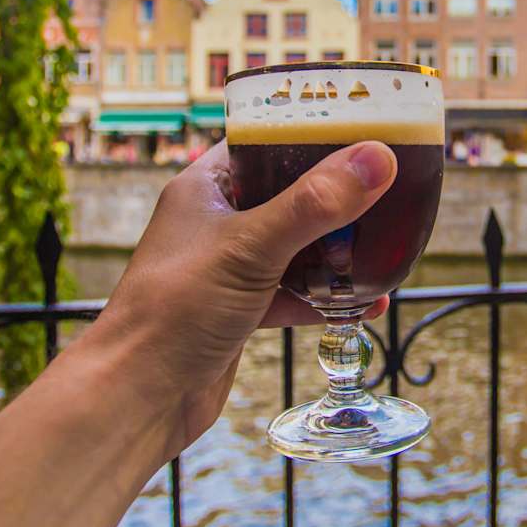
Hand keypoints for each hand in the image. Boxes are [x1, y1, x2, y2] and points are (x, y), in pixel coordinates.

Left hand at [82, 138, 397, 462]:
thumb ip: (315, 205)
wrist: (139, 398)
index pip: (263, 141)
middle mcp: (217, 221)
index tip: (361, 128)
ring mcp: (229, 268)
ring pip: (295, 246)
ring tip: (385, 243)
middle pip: (287, 193)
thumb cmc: (172, 313)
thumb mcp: (251, 248)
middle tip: (387, 187)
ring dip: (336, 249)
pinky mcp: (241, 311)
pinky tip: (366, 302)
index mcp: (206, 188)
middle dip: (336, 196)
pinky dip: (326, 297)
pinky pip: (293, 292)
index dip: (309, 133)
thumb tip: (375, 160)